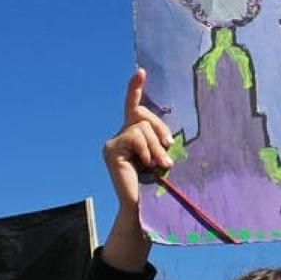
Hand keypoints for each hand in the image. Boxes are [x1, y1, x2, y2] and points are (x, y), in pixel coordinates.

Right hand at [103, 68, 173, 210]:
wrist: (145, 208)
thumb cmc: (159, 186)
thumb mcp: (162, 156)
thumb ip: (160, 140)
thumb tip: (168, 135)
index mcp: (133, 136)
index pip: (133, 107)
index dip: (135, 88)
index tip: (140, 71)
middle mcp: (119, 136)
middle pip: (141, 114)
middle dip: (160, 129)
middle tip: (169, 150)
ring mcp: (113, 143)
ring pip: (141, 127)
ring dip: (156, 146)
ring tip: (160, 165)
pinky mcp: (111, 150)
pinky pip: (135, 137)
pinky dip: (146, 150)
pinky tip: (145, 165)